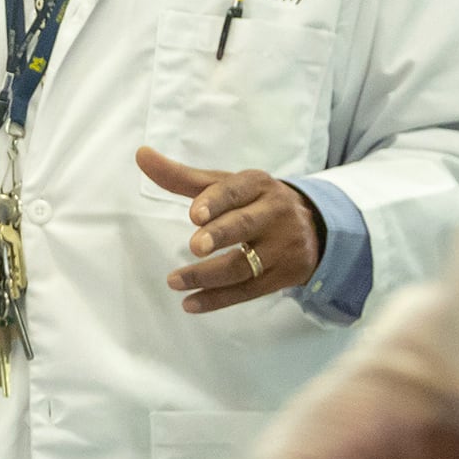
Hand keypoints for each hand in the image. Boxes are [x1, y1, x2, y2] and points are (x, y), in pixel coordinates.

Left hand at [138, 147, 323, 312]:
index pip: (236, 190)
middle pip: (245, 225)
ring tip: (174, 281)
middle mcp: (274, 213)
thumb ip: (182, 176)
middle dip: (220, 235)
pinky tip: (191, 303)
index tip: (194, 214)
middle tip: (195, 246)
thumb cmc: (254, 202)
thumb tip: (141, 154)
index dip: (215, 201)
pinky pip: (249, 291)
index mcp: (258, 185)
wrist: (316, 227)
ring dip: (208, 276)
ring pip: (245, 265)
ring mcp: (282, 247)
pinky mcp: (284, 275)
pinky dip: (218, 299)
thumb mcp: (226, 185)